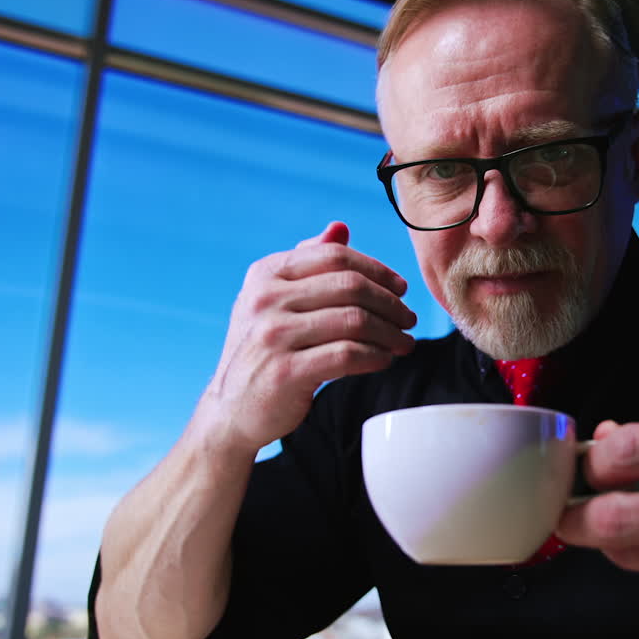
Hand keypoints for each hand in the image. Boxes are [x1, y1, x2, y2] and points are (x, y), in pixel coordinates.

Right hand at [192, 221, 416, 453]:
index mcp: (266, 274)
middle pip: (351, 286)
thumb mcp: (273, 301)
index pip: (335, 256)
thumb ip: (306, 263)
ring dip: (390, 333)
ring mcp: (273, 336)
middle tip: (408, 319)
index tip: (400, 288)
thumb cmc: (262, 351)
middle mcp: (266, 300)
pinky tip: (383, 360)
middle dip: (391, 303)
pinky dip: (375, 357)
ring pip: (355, 320)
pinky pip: (348, 355)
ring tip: (403, 343)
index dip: (377, 270)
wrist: (230, 409)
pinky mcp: (285, 373)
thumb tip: (340, 228)